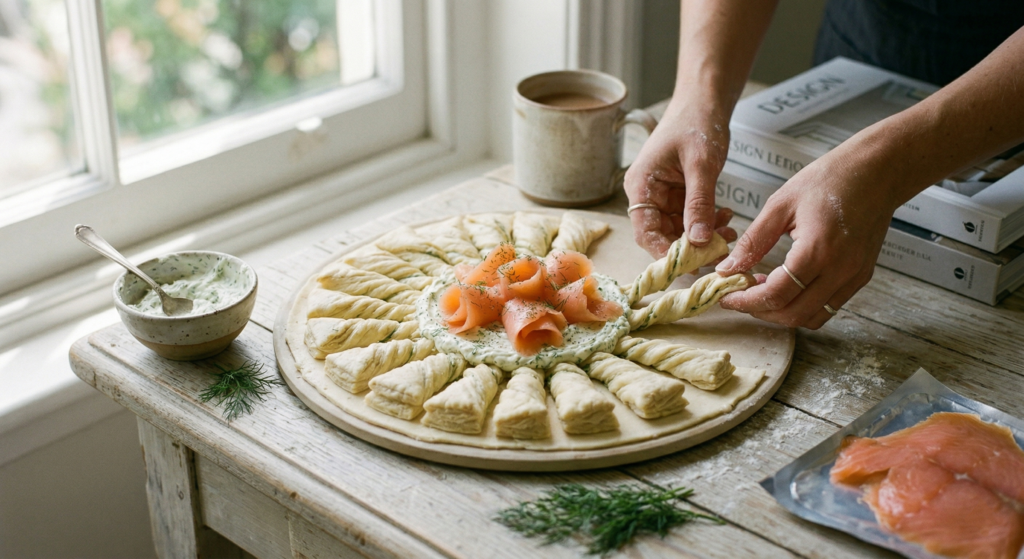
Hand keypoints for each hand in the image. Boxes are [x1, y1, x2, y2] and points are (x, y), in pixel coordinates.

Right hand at [625, 102, 735, 257]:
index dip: (664, 251)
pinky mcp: (678, 194)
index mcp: (642, 185)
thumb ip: (699, 202)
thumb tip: (699, 240)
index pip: (645, 231)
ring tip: (728, 233)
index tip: (691, 262)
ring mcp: (662, 195)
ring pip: (678, 230)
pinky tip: (726, 219)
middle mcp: (647, 194)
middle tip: (718, 251)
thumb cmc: (697, 122)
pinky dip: (707, 222)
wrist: (705, 100)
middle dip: (690, 245)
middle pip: (661, 234)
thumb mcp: (701, 164)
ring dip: (702, 236)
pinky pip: (690, 218)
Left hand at [715, 147, 895, 328]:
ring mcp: (854, 276)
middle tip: (740, 296)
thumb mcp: (781, 204)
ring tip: (763, 290)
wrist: (876, 172)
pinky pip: (829, 306)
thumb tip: (728, 268)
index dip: (746, 301)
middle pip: (793, 314)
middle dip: (761, 311)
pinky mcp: (861, 276)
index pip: (776, 295)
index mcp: (817, 250)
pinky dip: (804, 306)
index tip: (727, 297)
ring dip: (783, 313)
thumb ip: (754, 241)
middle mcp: (840, 270)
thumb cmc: (830, 179)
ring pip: (812, 317)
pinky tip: (788, 286)